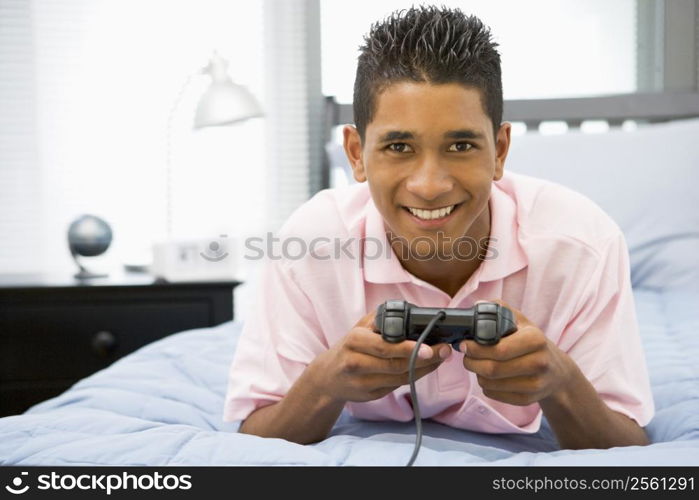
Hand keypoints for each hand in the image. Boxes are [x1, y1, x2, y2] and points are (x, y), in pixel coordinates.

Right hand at [307, 309, 451, 403]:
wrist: (328, 377)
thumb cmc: (349, 347)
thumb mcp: (360, 327)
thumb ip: (382, 319)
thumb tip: (411, 313)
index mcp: (354, 341)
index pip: (385, 347)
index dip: (409, 348)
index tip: (430, 347)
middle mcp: (356, 363)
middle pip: (396, 365)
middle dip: (424, 359)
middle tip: (444, 351)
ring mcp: (362, 382)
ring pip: (400, 378)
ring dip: (424, 369)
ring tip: (441, 358)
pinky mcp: (370, 395)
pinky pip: (398, 386)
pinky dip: (415, 377)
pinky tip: (426, 368)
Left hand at [460, 299, 573, 405]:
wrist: (557, 372)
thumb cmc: (532, 342)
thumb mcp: (522, 321)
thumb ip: (500, 309)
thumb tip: (477, 306)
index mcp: (535, 339)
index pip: (498, 349)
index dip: (475, 348)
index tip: (464, 344)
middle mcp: (538, 362)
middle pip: (492, 369)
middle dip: (471, 362)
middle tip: (466, 356)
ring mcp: (535, 384)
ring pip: (490, 384)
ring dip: (477, 374)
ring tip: (478, 365)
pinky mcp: (528, 399)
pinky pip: (494, 394)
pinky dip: (485, 386)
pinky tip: (489, 377)